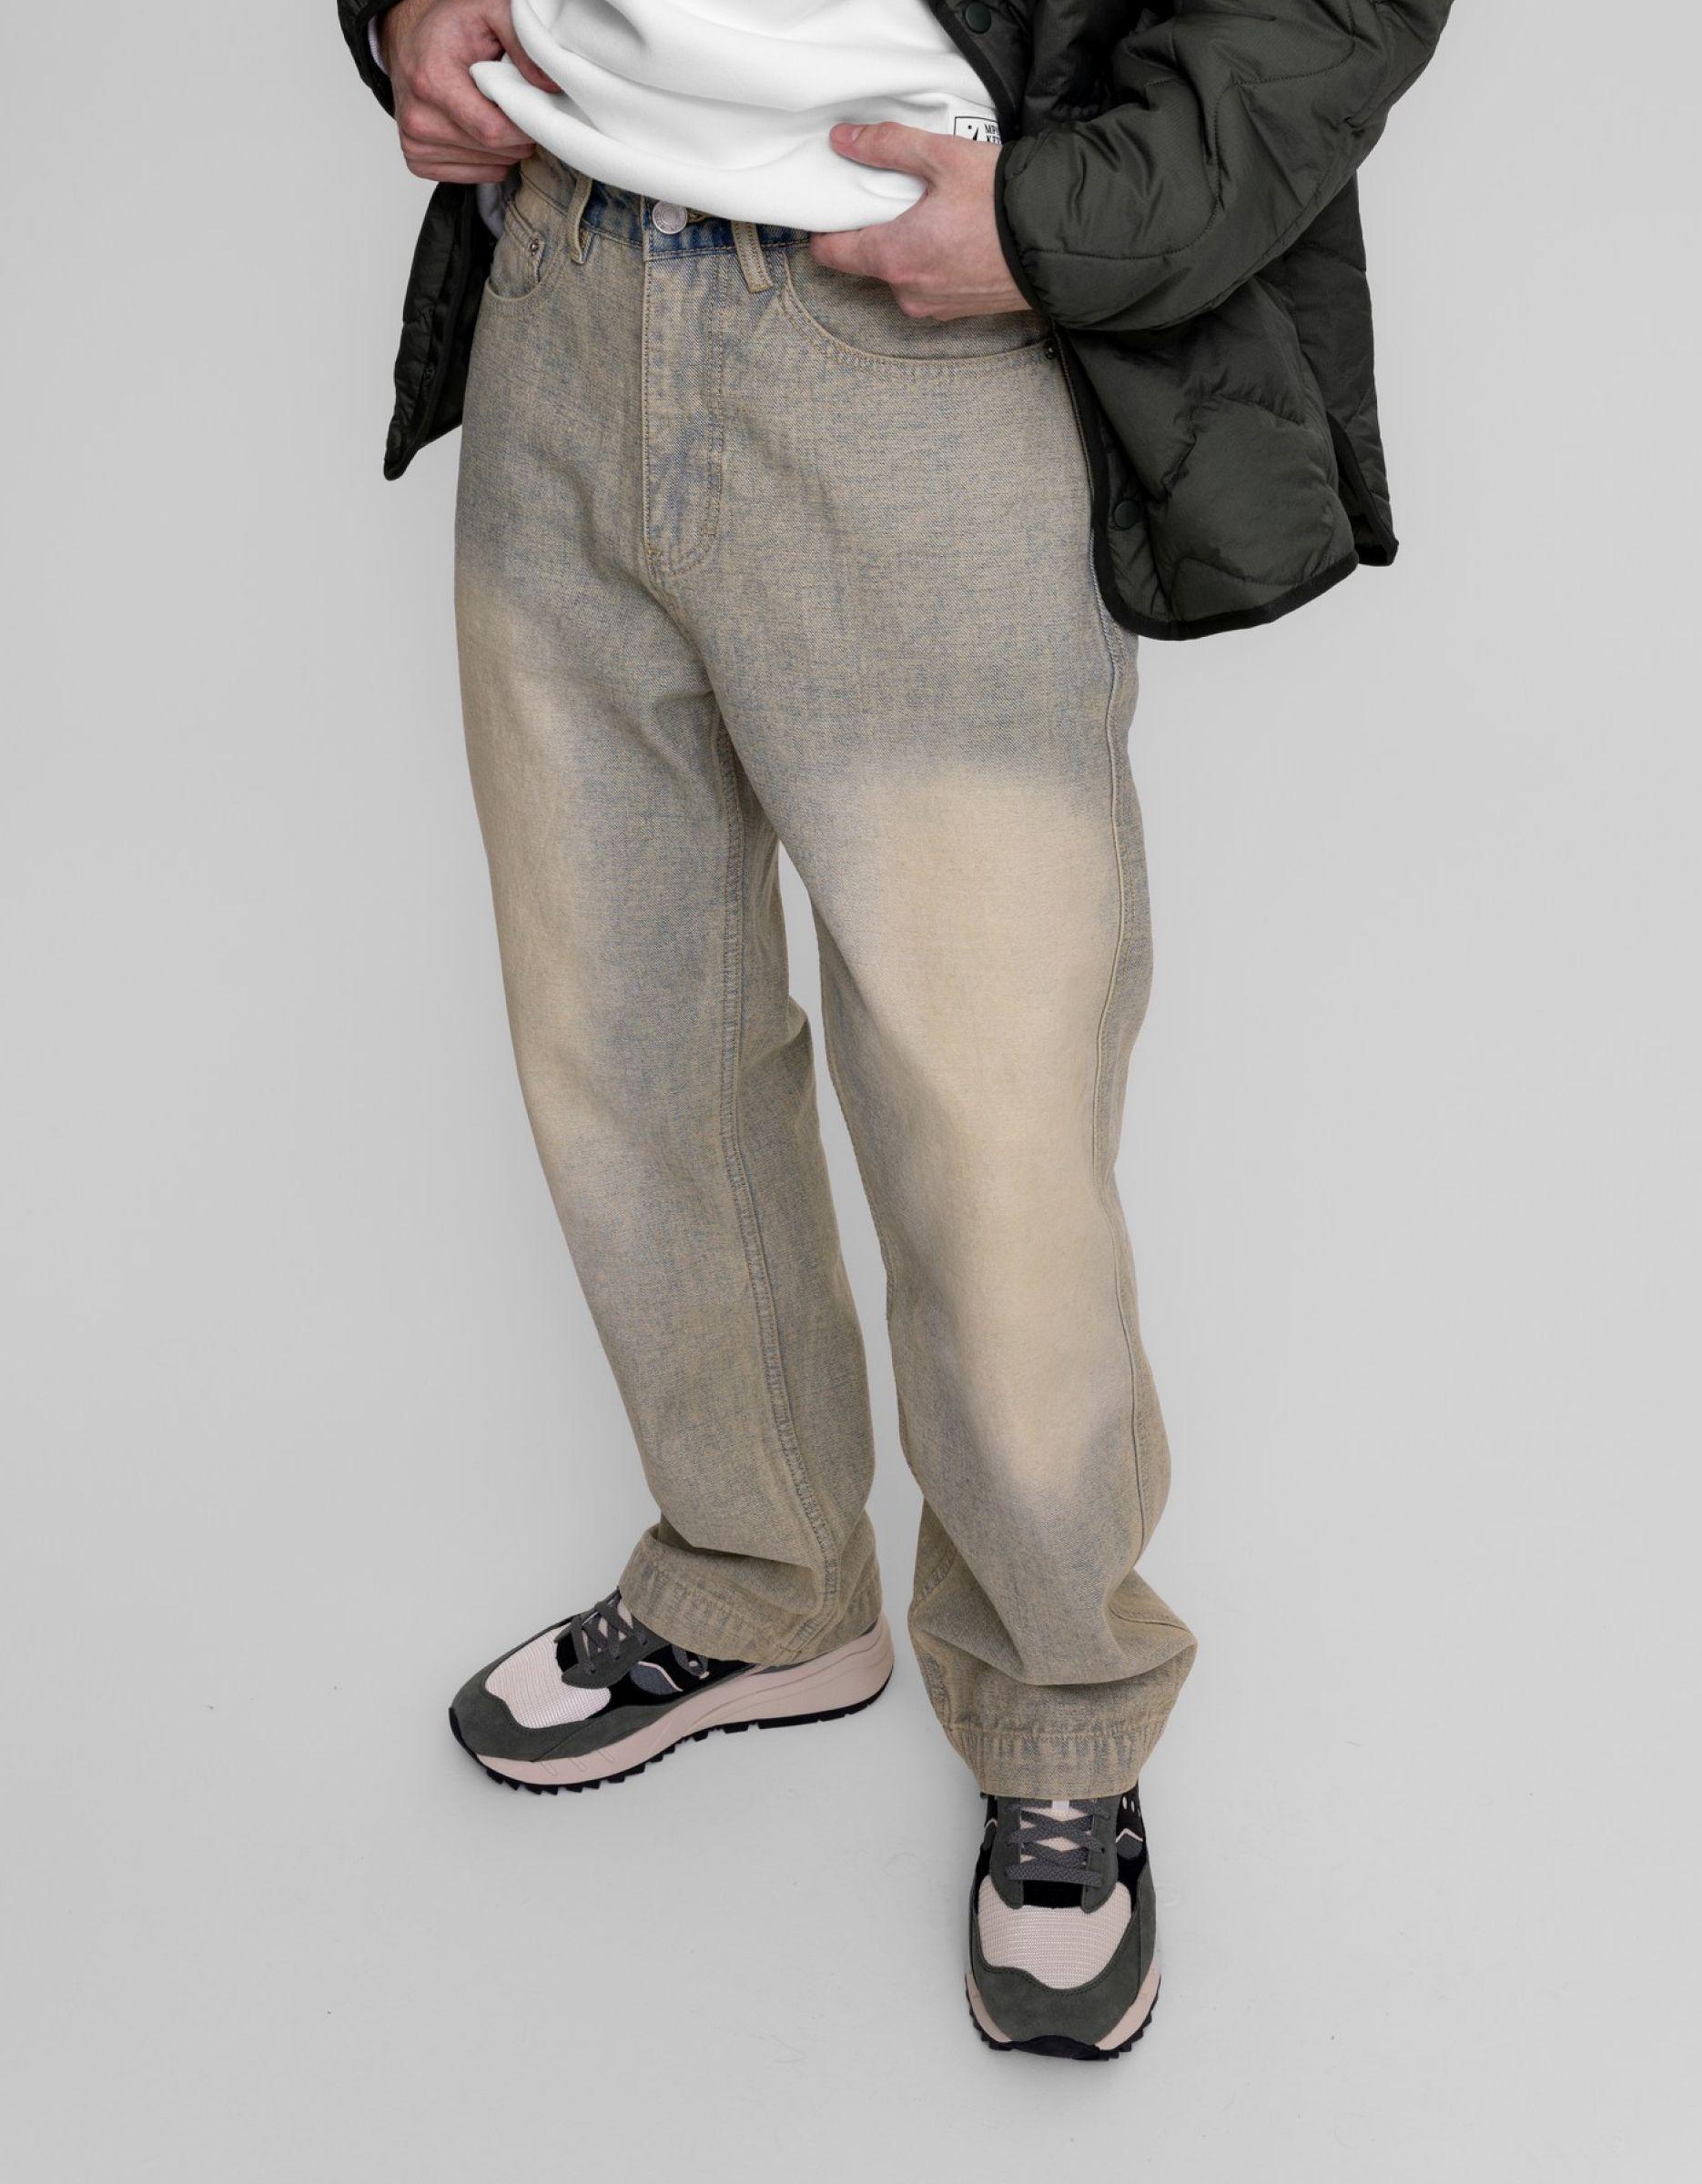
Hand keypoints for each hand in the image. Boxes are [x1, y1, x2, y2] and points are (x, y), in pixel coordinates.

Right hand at [379, 0, 559, 182]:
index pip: (493, 131)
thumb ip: (522, 42)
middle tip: (515, 106)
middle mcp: (419, 118)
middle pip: (494, 151)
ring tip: (494, 112)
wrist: (409, 41)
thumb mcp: (488, 12)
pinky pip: (475, 176)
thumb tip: (550, 86)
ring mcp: (415, 143)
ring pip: (489, 166)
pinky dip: (489, 160)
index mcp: (432, 82)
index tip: (534, 110)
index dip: (524, 127)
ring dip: (505, 147)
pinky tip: (481, 131)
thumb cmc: (447, 28)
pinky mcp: (418, 160)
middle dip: (518, 134)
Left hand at [809, 125, 1029, 320]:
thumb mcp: (943, 157)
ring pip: (902, 273)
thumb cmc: (1002, 204)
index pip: (829, 253)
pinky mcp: (959, 312)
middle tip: (899, 196)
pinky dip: (935, 261)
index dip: (826, 226)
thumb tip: (845, 141)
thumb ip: (887, 147)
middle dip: (877, 229)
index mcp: (892, 258)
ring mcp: (934, 307)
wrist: (1060, 243)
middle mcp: (907, 293)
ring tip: (938, 214)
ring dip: (909, 246)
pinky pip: (931, 284)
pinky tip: (958, 236)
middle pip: (867, 260)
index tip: (836, 204)